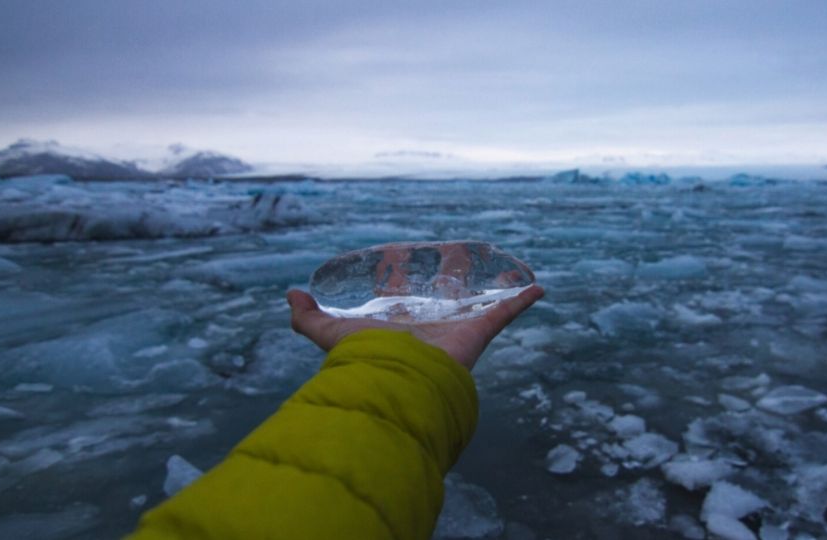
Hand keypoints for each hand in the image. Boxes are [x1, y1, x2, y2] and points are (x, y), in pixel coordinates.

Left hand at [286, 285, 543, 369]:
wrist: (396, 379)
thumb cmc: (364, 358)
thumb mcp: (327, 334)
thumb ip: (305, 319)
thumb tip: (289, 294)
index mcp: (401, 322)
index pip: (407, 298)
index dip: (408, 280)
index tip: (409, 262)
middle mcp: (429, 325)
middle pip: (445, 298)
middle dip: (453, 279)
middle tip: (458, 258)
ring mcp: (456, 327)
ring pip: (479, 302)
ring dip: (493, 286)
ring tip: (505, 268)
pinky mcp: (478, 331)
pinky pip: (505, 312)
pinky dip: (523, 300)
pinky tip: (537, 288)